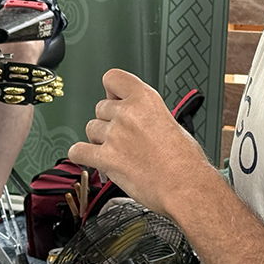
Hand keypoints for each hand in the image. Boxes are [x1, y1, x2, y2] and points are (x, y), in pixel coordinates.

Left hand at [69, 69, 206, 214]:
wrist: (186, 185)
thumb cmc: (185, 160)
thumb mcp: (170, 120)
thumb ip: (146, 111)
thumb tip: (132, 111)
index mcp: (146, 99)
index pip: (112, 78)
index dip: (112, 90)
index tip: (114, 98)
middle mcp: (128, 113)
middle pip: (100, 106)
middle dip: (109, 120)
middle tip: (123, 134)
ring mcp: (115, 135)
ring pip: (90, 128)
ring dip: (99, 139)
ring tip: (115, 150)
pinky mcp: (106, 158)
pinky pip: (78, 151)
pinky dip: (82, 155)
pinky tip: (90, 158)